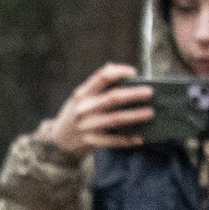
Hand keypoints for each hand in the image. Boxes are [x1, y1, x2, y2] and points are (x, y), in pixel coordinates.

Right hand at [38, 63, 153, 157]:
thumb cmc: (74, 114)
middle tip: (150, 92)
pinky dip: (126, 140)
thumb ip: (95, 84)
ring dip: (134, 116)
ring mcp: (87, 126)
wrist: (58, 141)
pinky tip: (139, 138)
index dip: (120, 72)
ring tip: (150, 113)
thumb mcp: (79, 96)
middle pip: (112, 98)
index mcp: (82, 94)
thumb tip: (114, 67)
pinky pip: (112, 142)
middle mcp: (84, 109)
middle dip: (133, 94)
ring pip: (115, 119)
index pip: (102, 77)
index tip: (134, 72)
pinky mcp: (91, 142)